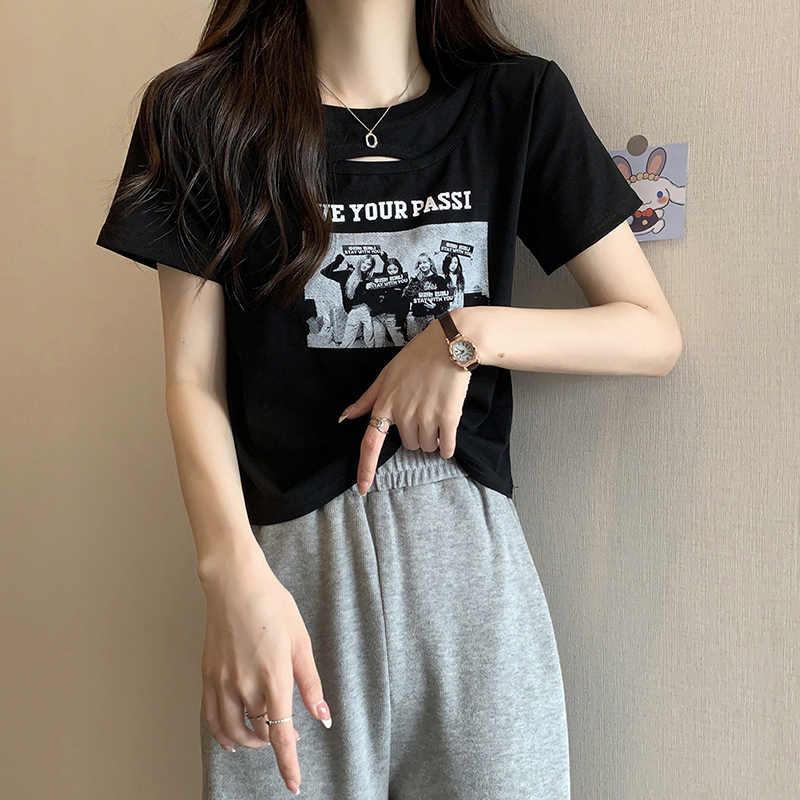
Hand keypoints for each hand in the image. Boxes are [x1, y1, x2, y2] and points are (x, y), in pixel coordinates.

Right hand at [199, 550, 331, 794]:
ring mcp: (222, 682)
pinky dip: (221, 733)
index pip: (280, 734)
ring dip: (250, 742)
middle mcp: (245, 685)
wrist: (235, 583)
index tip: (294, 784)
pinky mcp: (208, 675)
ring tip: (262, 739)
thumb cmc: (272, 606)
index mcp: (274, 677)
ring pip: (233, 731)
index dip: (288, 763)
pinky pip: (211, 717)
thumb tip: (322, 716)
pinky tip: (231, 736)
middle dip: (276, 742)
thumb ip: (310, 683)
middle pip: (259, 734)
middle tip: (290, 733)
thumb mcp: (301, 641)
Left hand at [338, 317, 470, 493]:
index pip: (370, 443)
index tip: (363, 489)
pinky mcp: (448, 417)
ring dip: (431, 438)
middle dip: (415, 434)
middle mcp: (403, 413)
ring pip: (426, 446)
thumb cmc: (416, 357)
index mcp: (385, 404)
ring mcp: (426, 416)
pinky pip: (446, 446)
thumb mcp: (386, 374)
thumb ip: (367, 399)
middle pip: (407, 445)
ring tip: (436, 413)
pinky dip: (447, 447)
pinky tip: (448, 436)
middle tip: (422, 411)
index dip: (365, 468)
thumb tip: (344, 416)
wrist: (450, 345)